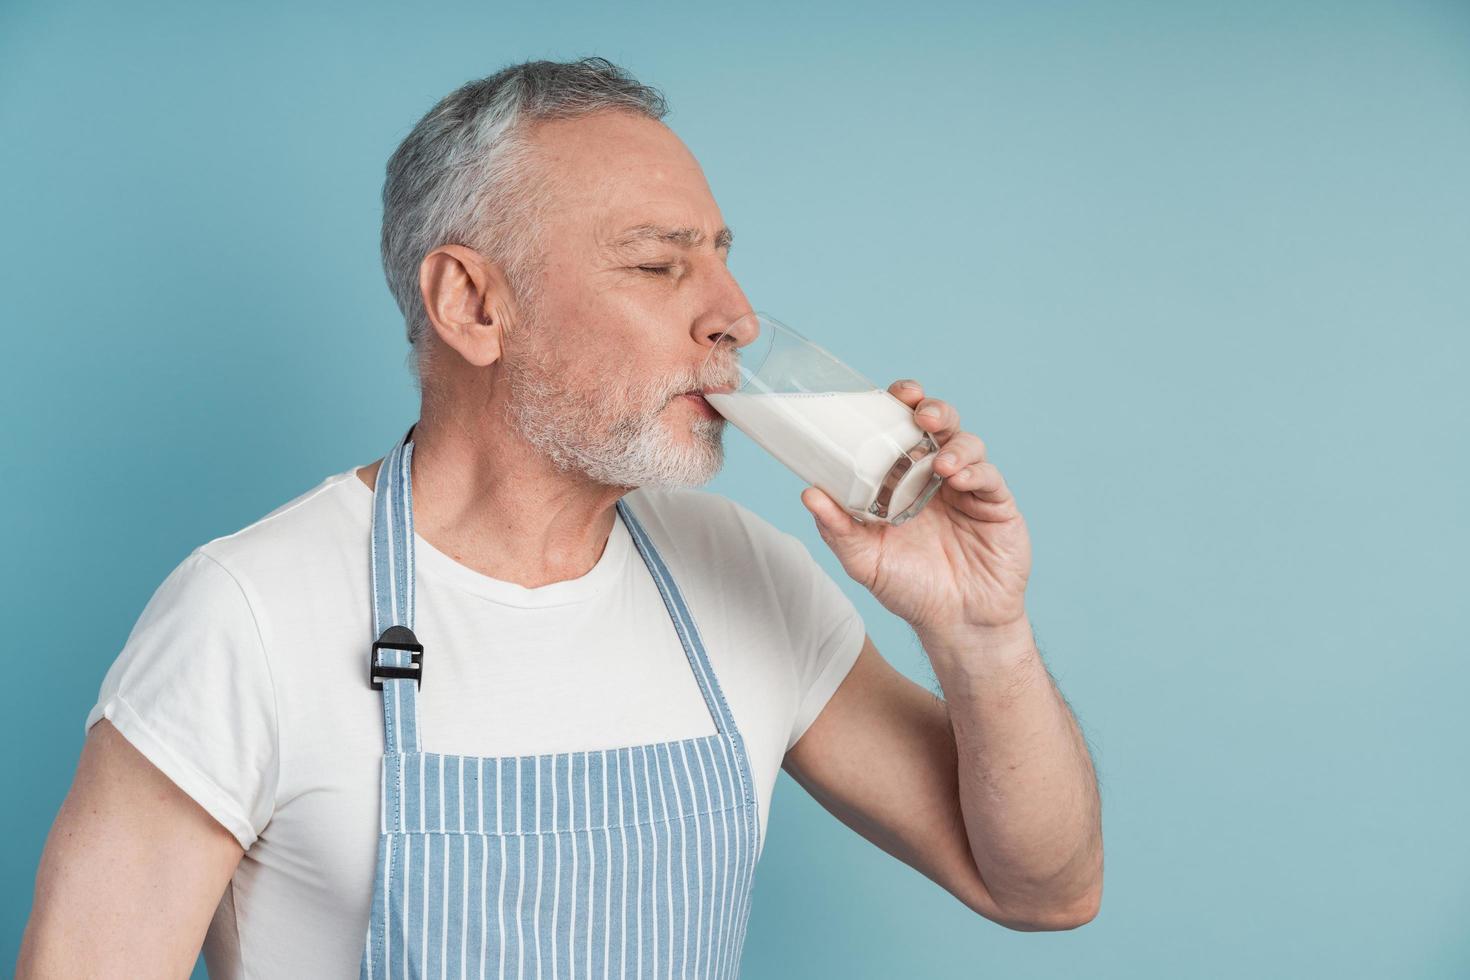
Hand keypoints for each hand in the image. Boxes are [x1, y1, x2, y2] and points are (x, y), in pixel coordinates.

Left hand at [799, 379, 1031, 633]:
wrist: (956, 624)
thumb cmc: (910, 589)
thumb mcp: (864, 560)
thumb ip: (838, 528)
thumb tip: (808, 493)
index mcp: (905, 479)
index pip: (904, 430)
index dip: (901, 405)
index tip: (892, 394)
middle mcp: (938, 477)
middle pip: (941, 425)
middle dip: (933, 410)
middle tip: (920, 413)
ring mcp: (970, 489)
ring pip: (968, 444)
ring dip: (954, 443)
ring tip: (939, 462)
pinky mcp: (997, 505)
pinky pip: (989, 477)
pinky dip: (975, 470)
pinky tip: (958, 477)